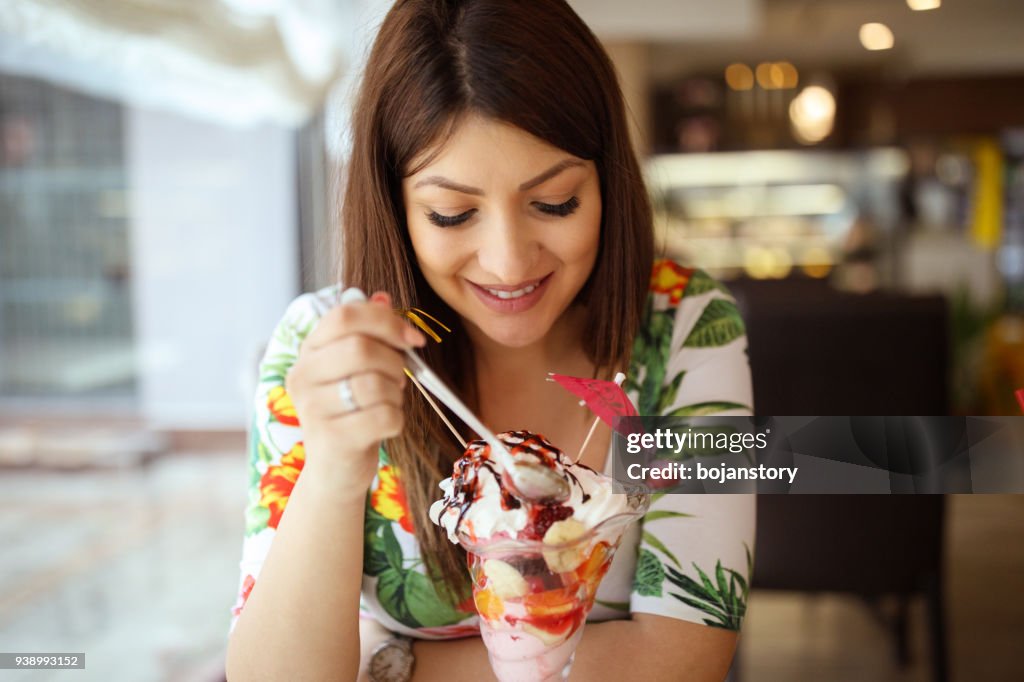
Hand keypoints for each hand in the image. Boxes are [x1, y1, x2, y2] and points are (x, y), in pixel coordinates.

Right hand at [284, 291, 426, 494]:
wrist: (335, 470)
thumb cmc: (353, 411)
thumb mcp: (359, 368)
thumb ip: (369, 332)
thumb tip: (382, 297)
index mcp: (309, 350)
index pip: (344, 315)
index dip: (386, 321)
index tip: (413, 339)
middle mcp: (302, 376)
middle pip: (361, 347)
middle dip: (394, 361)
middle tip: (398, 377)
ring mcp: (312, 408)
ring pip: (374, 383)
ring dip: (395, 393)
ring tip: (387, 402)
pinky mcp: (331, 438)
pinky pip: (383, 416)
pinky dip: (395, 419)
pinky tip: (384, 424)